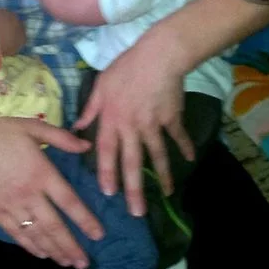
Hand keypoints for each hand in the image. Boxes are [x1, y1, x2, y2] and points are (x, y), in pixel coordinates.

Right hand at [0, 117, 104, 266]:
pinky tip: (41, 254)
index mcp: (42, 173)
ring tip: (67, 263)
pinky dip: (30, 246)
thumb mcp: (32, 127)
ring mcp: (12, 206)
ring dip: (54, 251)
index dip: (85, 220)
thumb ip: (61, 138)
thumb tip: (86, 147)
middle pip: (54, 227)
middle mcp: (30, 194)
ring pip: (37, 235)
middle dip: (71, 247)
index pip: (69, 202)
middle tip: (83, 263)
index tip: (98, 235)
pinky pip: (17, 234)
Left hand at [75, 26, 194, 215]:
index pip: (107, 151)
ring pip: (157, 155)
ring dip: (163, 176)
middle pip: (132, 162)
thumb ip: (90, 108)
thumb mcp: (101, 85)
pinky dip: (185, 147)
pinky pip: (178, 136)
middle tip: (137, 212)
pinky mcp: (172, 118)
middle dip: (134, 189)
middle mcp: (132, 127)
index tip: (108, 193)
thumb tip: (77, 127)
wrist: (158, 56)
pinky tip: (190, 159)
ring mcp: (154, 124)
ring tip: (168, 194)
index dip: (107, 173)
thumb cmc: (126, 67)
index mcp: (112, 119)